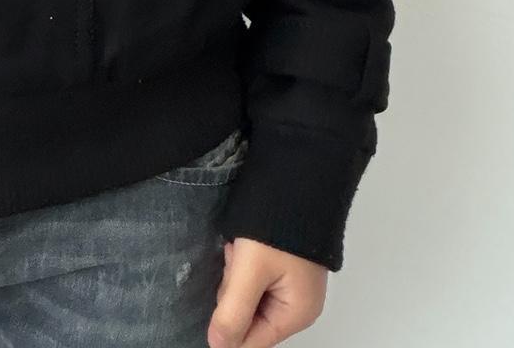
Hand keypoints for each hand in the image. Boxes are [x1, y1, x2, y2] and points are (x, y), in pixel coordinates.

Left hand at [206, 237, 327, 347]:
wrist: (295, 181)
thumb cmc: (277, 228)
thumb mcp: (250, 272)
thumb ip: (232, 313)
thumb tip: (217, 346)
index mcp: (296, 314)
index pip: (252, 342)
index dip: (228, 323)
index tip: (225, 290)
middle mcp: (295, 305)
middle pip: (246, 317)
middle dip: (232, 290)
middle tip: (237, 260)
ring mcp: (288, 284)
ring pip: (245, 294)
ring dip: (235, 272)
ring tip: (241, 248)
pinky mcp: (279, 265)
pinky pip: (250, 276)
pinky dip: (242, 262)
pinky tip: (243, 244)